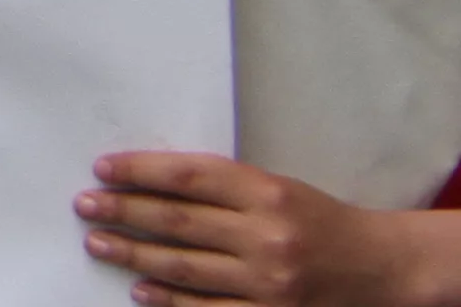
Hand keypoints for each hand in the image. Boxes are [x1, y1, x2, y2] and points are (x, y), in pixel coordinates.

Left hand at [80, 147, 451, 302]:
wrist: (379, 267)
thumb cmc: (317, 219)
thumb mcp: (275, 187)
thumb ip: (221, 187)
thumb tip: (147, 184)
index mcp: (267, 193)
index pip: (189, 177)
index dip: (140, 171)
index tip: (102, 169)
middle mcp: (267, 237)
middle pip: (179, 222)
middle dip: (124, 212)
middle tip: (85, 205)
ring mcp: (269, 283)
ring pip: (186, 267)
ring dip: (135, 254)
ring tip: (98, 242)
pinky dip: (170, 299)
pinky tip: (141, 289)